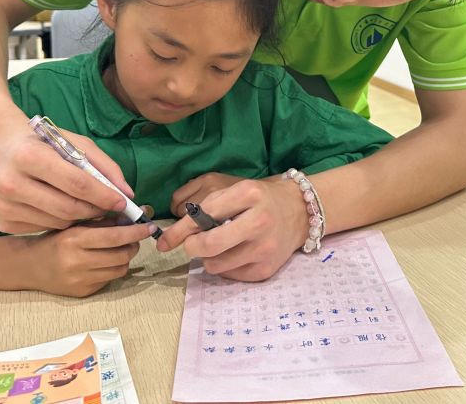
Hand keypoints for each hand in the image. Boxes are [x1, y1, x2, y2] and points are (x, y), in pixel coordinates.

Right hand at [0, 107, 135, 233]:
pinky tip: (61, 209)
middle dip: (95, 211)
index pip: (77, 183)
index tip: (123, 202)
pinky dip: (59, 222)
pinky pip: (43, 228)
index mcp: (30, 156)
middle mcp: (12, 183)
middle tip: (110, 209)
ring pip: (58, 223)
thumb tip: (126, 192)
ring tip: (88, 207)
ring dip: (79, 219)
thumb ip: (102, 164)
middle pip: (68, 208)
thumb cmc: (40, 141)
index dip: (103, 195)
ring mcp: (3, 205)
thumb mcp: (72, 142)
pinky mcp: (1, 221)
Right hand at [26, 219, 156, 296]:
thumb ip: (103, 219)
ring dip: (126, 257)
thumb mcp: (75, 223)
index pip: (115, 236)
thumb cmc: (55, 239)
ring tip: (121, 248)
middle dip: (134, 245)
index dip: (136, 231)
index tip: (149, 226)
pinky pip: (110, 280)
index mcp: (74, 239)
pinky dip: (114, 269)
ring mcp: (80, 280)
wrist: (30, 266)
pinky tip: (106, 261)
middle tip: (135, 237)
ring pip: (120, 269)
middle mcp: (77, 261)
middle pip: (121, 254)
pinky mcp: (83, 293)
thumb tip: (136, 214)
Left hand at [157, 178, 307, 281]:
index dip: (179, 231)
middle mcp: (259, 221)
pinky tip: (237, 254)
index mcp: (248, 194)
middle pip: (209, 245)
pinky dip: (226, 267)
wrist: (300, 211)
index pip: (204, 214)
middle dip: (192, 247)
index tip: (165, 242)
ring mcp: (265, 248)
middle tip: (192, 245)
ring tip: (220, 247)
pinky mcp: (266, 269)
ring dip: (209, 258)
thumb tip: (177, 232)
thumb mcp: (237, 190)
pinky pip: (230, 276)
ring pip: (216, 265)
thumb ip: (208, 204)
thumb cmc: (261, 199)